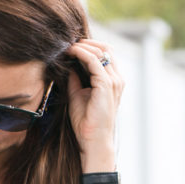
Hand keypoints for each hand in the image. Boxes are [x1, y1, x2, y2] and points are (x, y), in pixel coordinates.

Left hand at [66, 38, 123, 167]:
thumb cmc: (86, 123)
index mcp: (113, 82)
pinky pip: (94, 61)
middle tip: (69, 42)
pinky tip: (71, 52)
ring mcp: (114, 81)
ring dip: (84, 45)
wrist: (92, 141)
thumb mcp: (77, 95)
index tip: (72, 47)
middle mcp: (117, 79)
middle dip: (87, 43)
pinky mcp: (107, 85)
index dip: (89, 47)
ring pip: (101, 51)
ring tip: (68, 46)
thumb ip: (75, 80)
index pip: (105, 55)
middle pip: (106, 49)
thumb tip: (69, 66)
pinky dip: (82, 53)